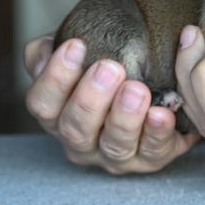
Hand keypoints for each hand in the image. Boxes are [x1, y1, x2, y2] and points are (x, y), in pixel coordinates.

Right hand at [23, 36, 198, 173]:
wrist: (161, 83)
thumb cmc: (108, 68)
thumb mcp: (78, 52)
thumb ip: (52, 49)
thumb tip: (46, 53)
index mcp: (58, 114)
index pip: (42, 103)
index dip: (56, 77)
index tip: (76, 45)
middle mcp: (81, 141)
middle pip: (75, 129)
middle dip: (91, 99)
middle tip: (109, 68)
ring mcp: (114, 156)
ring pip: (113, 145)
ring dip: (124, 118)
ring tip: (137, 90)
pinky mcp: (150, 159)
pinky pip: (153, 151)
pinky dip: (158, 133)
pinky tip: (162, 113)